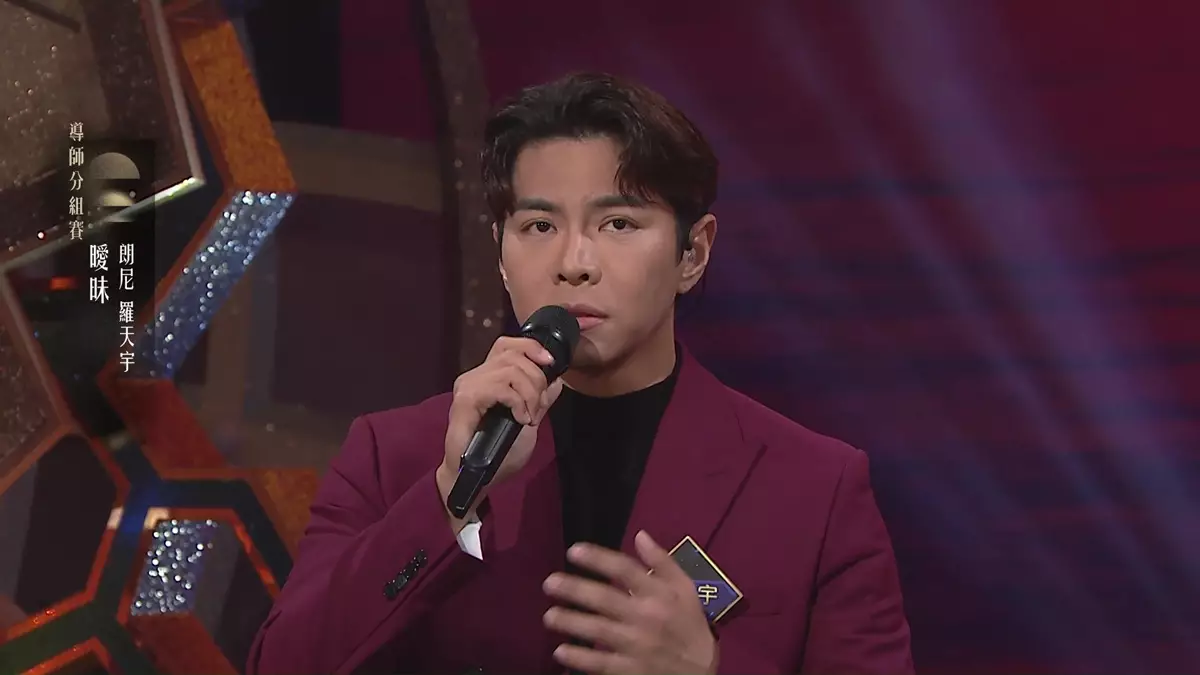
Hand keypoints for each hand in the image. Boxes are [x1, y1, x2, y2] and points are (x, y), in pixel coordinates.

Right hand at [437, 337, 564, 521]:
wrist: (473, 477)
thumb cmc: (497, 454)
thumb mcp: (528, 422)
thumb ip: (539, 400)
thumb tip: (556, 380)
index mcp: (487, 378)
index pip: (507, 345)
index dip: (531, 347)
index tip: (550, 364)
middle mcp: (475, 376)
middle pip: (513, 354)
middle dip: (537, 379)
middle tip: (538, 408)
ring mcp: (468, 386)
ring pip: (510, 369)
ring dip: (530, 393)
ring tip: (529, 416)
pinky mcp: (466, 399)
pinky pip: (502, 387)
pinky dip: (518, 401)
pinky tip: (521, 419)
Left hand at [542, 531, 717, 674]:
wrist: (701, 673)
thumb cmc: (690, 626)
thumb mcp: (686, 589)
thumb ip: (663, 562)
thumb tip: (640, 535)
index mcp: (660, 594)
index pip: (625, 570)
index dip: (597, 558)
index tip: (573, 550)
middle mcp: (647, 617)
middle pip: (605, 599)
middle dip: (575, 589)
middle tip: (549, 583)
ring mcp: (638, 646)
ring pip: (598, 631)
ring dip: (571, 622)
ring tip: (549, 616)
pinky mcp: (631, 670)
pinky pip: (601, 664)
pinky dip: (580, 658)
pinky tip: (560, 651)